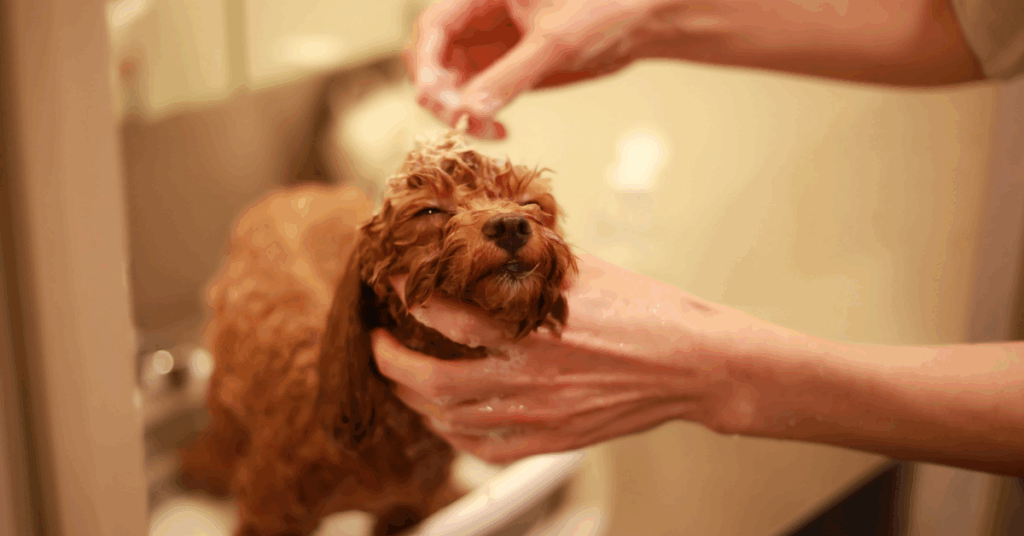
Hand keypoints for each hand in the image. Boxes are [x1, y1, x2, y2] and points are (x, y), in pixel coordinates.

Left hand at [371, 253, 734, 462]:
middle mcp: (529, 379)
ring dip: (414, 400)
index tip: (392, 287)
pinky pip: (484, 451)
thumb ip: (535, 262)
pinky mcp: (552, 441)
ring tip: (401, 379)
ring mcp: (539, 417)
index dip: (409, 303)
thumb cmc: (647, 312)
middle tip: (377, 343)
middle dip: (390, 362)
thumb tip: (496, 238)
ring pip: (450, 421)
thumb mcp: (587, 272)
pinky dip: (452, 436)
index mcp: (535, 330)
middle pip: (432, 383)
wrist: (693, 364)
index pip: (447, 319)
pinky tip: (443, 420)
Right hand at [404, 0, 691, 138]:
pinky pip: (478, 94)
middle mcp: (482, 16)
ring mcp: (494, 44)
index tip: (433, 97)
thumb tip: (468, 111)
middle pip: (434, 56)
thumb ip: (509, 77)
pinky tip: (494, 129)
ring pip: (451, 80)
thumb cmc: (607, 7)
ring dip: (456, 109)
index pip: (434, 25)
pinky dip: (478, 115)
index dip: (425, 63)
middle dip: (438, 90)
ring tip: (482, 130)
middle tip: (459, 120)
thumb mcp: (554, 42)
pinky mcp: (509, 67)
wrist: (644, 22)